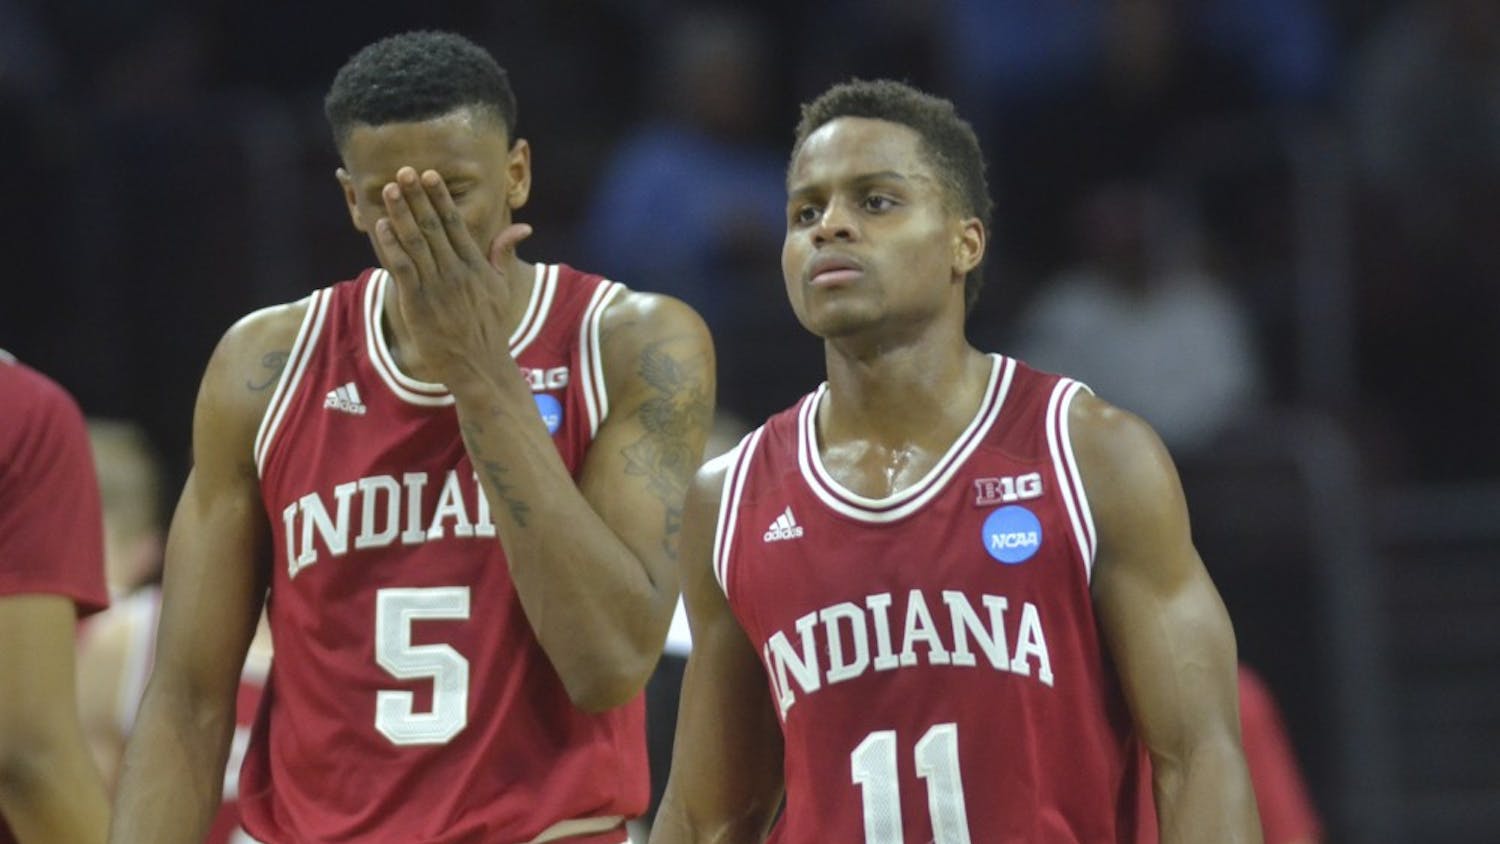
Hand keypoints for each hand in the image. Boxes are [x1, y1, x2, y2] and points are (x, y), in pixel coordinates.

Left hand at [375, 166, 531, 387]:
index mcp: (475, 265)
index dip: (439, 198)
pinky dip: (391, 247)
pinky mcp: (419, 303)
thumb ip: (504, 253)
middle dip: (417, 197)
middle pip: (432, 227)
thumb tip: (523, 227)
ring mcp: (437, 287)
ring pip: (416, 243)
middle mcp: (456, 272)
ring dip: (400, 214)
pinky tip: (381, 227)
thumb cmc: (489, 327)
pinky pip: (403, 269)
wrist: (479, 365)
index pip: (455, 224)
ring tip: (389, 190)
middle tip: (404, 172)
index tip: (428, 176)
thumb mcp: (502, 287)